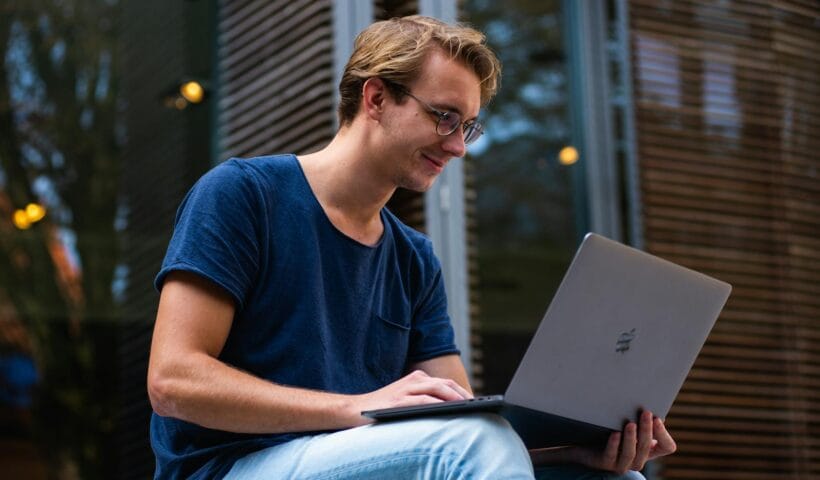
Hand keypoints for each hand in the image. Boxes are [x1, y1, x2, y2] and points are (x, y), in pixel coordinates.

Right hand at [350, 370, 471, 424]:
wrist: (354, 409)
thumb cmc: (384, 407)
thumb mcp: (406, 398)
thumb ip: (424, 398)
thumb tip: (450, 408)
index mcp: (417, 378)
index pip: (445, 383)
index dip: (461, 391)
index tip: (475, 401)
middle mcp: (413, 380)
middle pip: (444, 384)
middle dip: (462, 393)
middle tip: (476, 404)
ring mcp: (405, 390)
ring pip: (436, 389)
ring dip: (453, 396)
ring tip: (466, 406)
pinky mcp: (398, 401)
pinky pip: (422, 400)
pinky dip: (437, 403)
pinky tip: (446, 409)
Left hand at [567, 411, 676, 474]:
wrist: (584, 445)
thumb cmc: (610, 430)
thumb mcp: (629, 424)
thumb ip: (640, 418)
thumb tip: (651, 401)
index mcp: (648, 450)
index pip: (667, 446)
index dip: (664, 434)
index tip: (658, 417)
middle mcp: (638, 460)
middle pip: (647, 447)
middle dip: (647, 429)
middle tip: (646, 412)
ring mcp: (622, 464)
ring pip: (631, 454)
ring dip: (631, 438)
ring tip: (630, 423)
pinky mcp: (605, 464)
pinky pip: (611, 456)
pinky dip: (614, 444)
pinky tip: (615, 433)